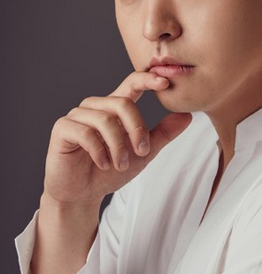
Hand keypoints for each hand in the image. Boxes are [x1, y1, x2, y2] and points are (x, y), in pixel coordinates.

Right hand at [43, 71, 191, 205]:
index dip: (147, 79)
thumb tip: (187, 115)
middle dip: (137, 129)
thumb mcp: (143, 153)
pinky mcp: (63, 129)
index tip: (165, 83)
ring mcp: (77, 116)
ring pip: (105, 119)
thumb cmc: (110, 170)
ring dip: (118, 145)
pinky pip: (85, 133)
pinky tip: (104, 164)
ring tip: (120, 165)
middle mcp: (95, 106)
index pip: (132, 84)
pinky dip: (99, 151)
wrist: (82, 194)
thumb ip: (163, 134)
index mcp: (114, 107)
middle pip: (123, 103)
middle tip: (142, 152)